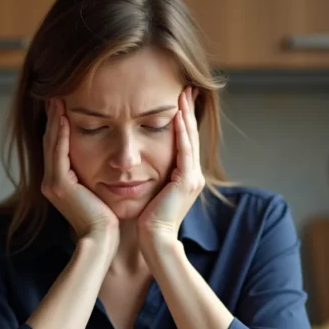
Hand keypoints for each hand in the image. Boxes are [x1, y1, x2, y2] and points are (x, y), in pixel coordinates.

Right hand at [41, 99, 118, 247]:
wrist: (104, 240)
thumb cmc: (108, 220)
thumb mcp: (100, 192)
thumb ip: (97, 175)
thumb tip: (108, 160)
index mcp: (59, 183)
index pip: (57, 146)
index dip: (59, 124)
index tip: (64, 103)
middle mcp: (51, 181)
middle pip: (51, 141)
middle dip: (53, 117)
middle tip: (56, 93)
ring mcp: (53, 183)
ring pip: (52, 143)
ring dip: (54, 119)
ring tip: (58, 98)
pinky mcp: (60, 185)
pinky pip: (59, 152)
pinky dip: (61, 133)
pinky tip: (64, 116)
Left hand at [138, 86, 203, 251]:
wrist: (153, 241)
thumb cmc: (146, 222)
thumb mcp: (149, 193)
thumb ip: (149, 178)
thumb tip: (136, 165)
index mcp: (184, 178)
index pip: (184, 142)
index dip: (182, 120)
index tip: (178, 99)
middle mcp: (192, 176)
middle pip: (191, 136)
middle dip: (188, 111)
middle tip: (187, 87)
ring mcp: (192, 178)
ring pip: (190, 139)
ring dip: (186, 114)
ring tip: (183, 93)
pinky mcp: (187, 181)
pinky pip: (184, 150)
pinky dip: (181, 131)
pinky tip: (177, 114)